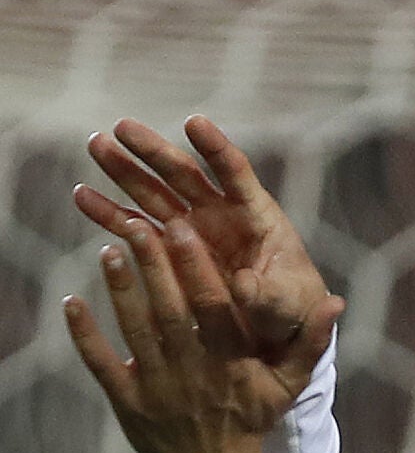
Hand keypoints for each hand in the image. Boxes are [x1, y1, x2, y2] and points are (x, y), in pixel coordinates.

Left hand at [64, 215, 344, 452]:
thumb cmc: (252, 422)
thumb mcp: (289, 385)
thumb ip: (312, 342)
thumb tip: (337, 303)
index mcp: (230, 361)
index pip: (213, 306)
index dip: (196, 267)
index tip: (182, 230)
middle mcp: (191, 370)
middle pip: (169, 310)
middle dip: (153, 267)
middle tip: (138, 225)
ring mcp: (155, 386)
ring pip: (134, 330)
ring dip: (120, 290)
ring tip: (108, 249)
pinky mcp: (125, 401)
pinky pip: (100, 363)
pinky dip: (84, 333)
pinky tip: (71, 300)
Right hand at [74, 115, 329, 357]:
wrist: (279, 330)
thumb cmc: (293, 311)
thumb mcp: (286, 306)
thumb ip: (268, 296)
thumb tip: (245, 286)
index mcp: (258, 216)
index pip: (236, 173)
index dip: (216, 148)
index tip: (193, 122)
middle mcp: (222, 214)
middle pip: (185, 173)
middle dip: (154, 151)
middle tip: (121, 126)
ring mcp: (194, 229)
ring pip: (154, 192)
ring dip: (124, 170)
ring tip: (96, 144)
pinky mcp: (172, 250)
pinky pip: (136, 227)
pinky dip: (111, 214)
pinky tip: (82, 196)